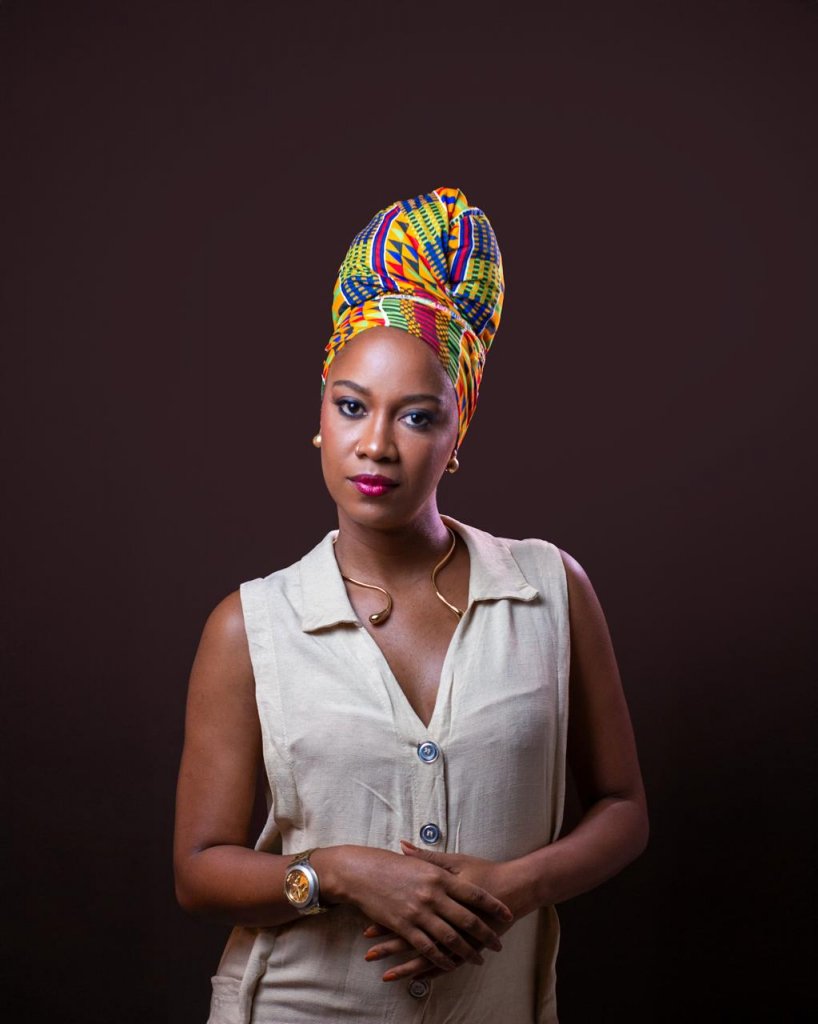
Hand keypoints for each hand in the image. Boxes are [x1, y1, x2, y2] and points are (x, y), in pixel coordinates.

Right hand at [360, 841, 516, 981]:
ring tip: (479, 959)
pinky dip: (441, 958)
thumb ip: (440, 867)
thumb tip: (457, 869)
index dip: (493, 906)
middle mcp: (433, 895)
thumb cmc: (391, 864)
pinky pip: (427, 947)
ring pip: (450, 938)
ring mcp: (419, 912)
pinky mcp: (404, 926)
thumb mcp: (420, 862)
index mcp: (440, 876)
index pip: (474, 894)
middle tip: (498, 944)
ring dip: (467, 951)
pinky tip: (450, 964)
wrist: (362, 872)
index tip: (507, 915)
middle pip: (467, 919)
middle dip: (486, 934)